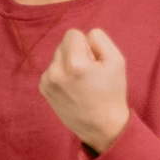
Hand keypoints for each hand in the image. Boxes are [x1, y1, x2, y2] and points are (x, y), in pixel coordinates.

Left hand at [39, 28, 131, 152]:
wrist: (101, 126)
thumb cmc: (112, 92)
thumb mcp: (117, 60)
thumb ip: (99, 40)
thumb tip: (83, 36)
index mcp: (75, 63)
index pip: (73, 34)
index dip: (86, 44)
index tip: (94, 60)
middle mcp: (56, 71)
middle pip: (63, 44)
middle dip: (76, 53)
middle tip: (89, 73)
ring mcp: (47, 81)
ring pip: (57, 57)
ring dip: (68, 64)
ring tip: (81, 82)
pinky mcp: (43, 89)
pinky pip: (52, 70)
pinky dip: (62, 75)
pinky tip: (73, 88)